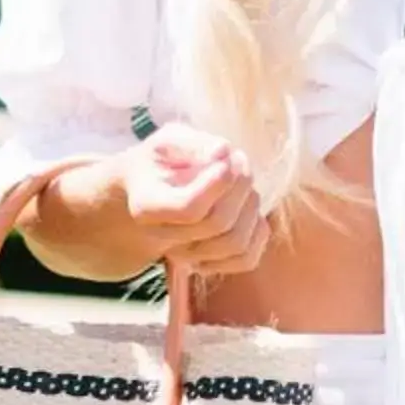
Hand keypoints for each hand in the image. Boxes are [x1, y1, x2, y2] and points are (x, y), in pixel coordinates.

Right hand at [118, 124, 269, 278]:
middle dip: (239, 188)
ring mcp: (186, 257)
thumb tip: (224, 152)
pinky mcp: (209, 265)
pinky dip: (257, 232)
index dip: (217, 184)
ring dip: (251, 207)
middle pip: (217, 224)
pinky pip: (245, 259)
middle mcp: (164, 240)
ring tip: (244, 179)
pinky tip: (248, 205)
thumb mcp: (167, 140)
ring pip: (235, 244)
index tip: (228, 158)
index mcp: (147, 206)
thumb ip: (193, 144)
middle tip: (240, 159)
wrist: (147, 192)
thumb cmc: (159, 161)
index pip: (189, 208)